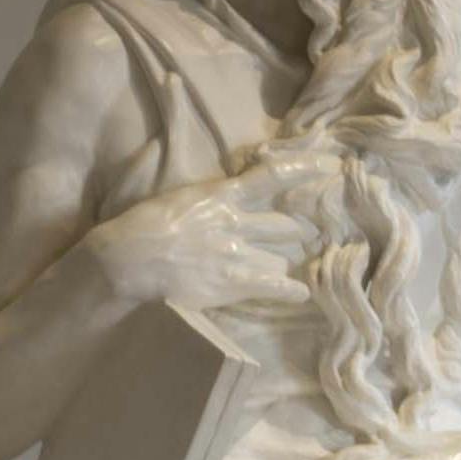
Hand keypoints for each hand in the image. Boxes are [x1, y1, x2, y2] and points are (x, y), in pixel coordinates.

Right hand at [89, 179, 315, 325]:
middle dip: (290, 233)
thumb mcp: (181, 199)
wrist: (129, 259)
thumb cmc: (145, 225)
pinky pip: (274, 285)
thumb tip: (228, 199)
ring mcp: (237, 254)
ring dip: (278, 263)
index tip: (331, 166)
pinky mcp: (233, 282)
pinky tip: (299, 293)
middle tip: (294, 238)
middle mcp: (236, 222)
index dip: (304, 169)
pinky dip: (290, 290)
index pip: (271, 176)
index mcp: (220, 196)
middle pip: (283, 227)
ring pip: (278, 257)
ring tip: (277, 270)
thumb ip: (211, 200)